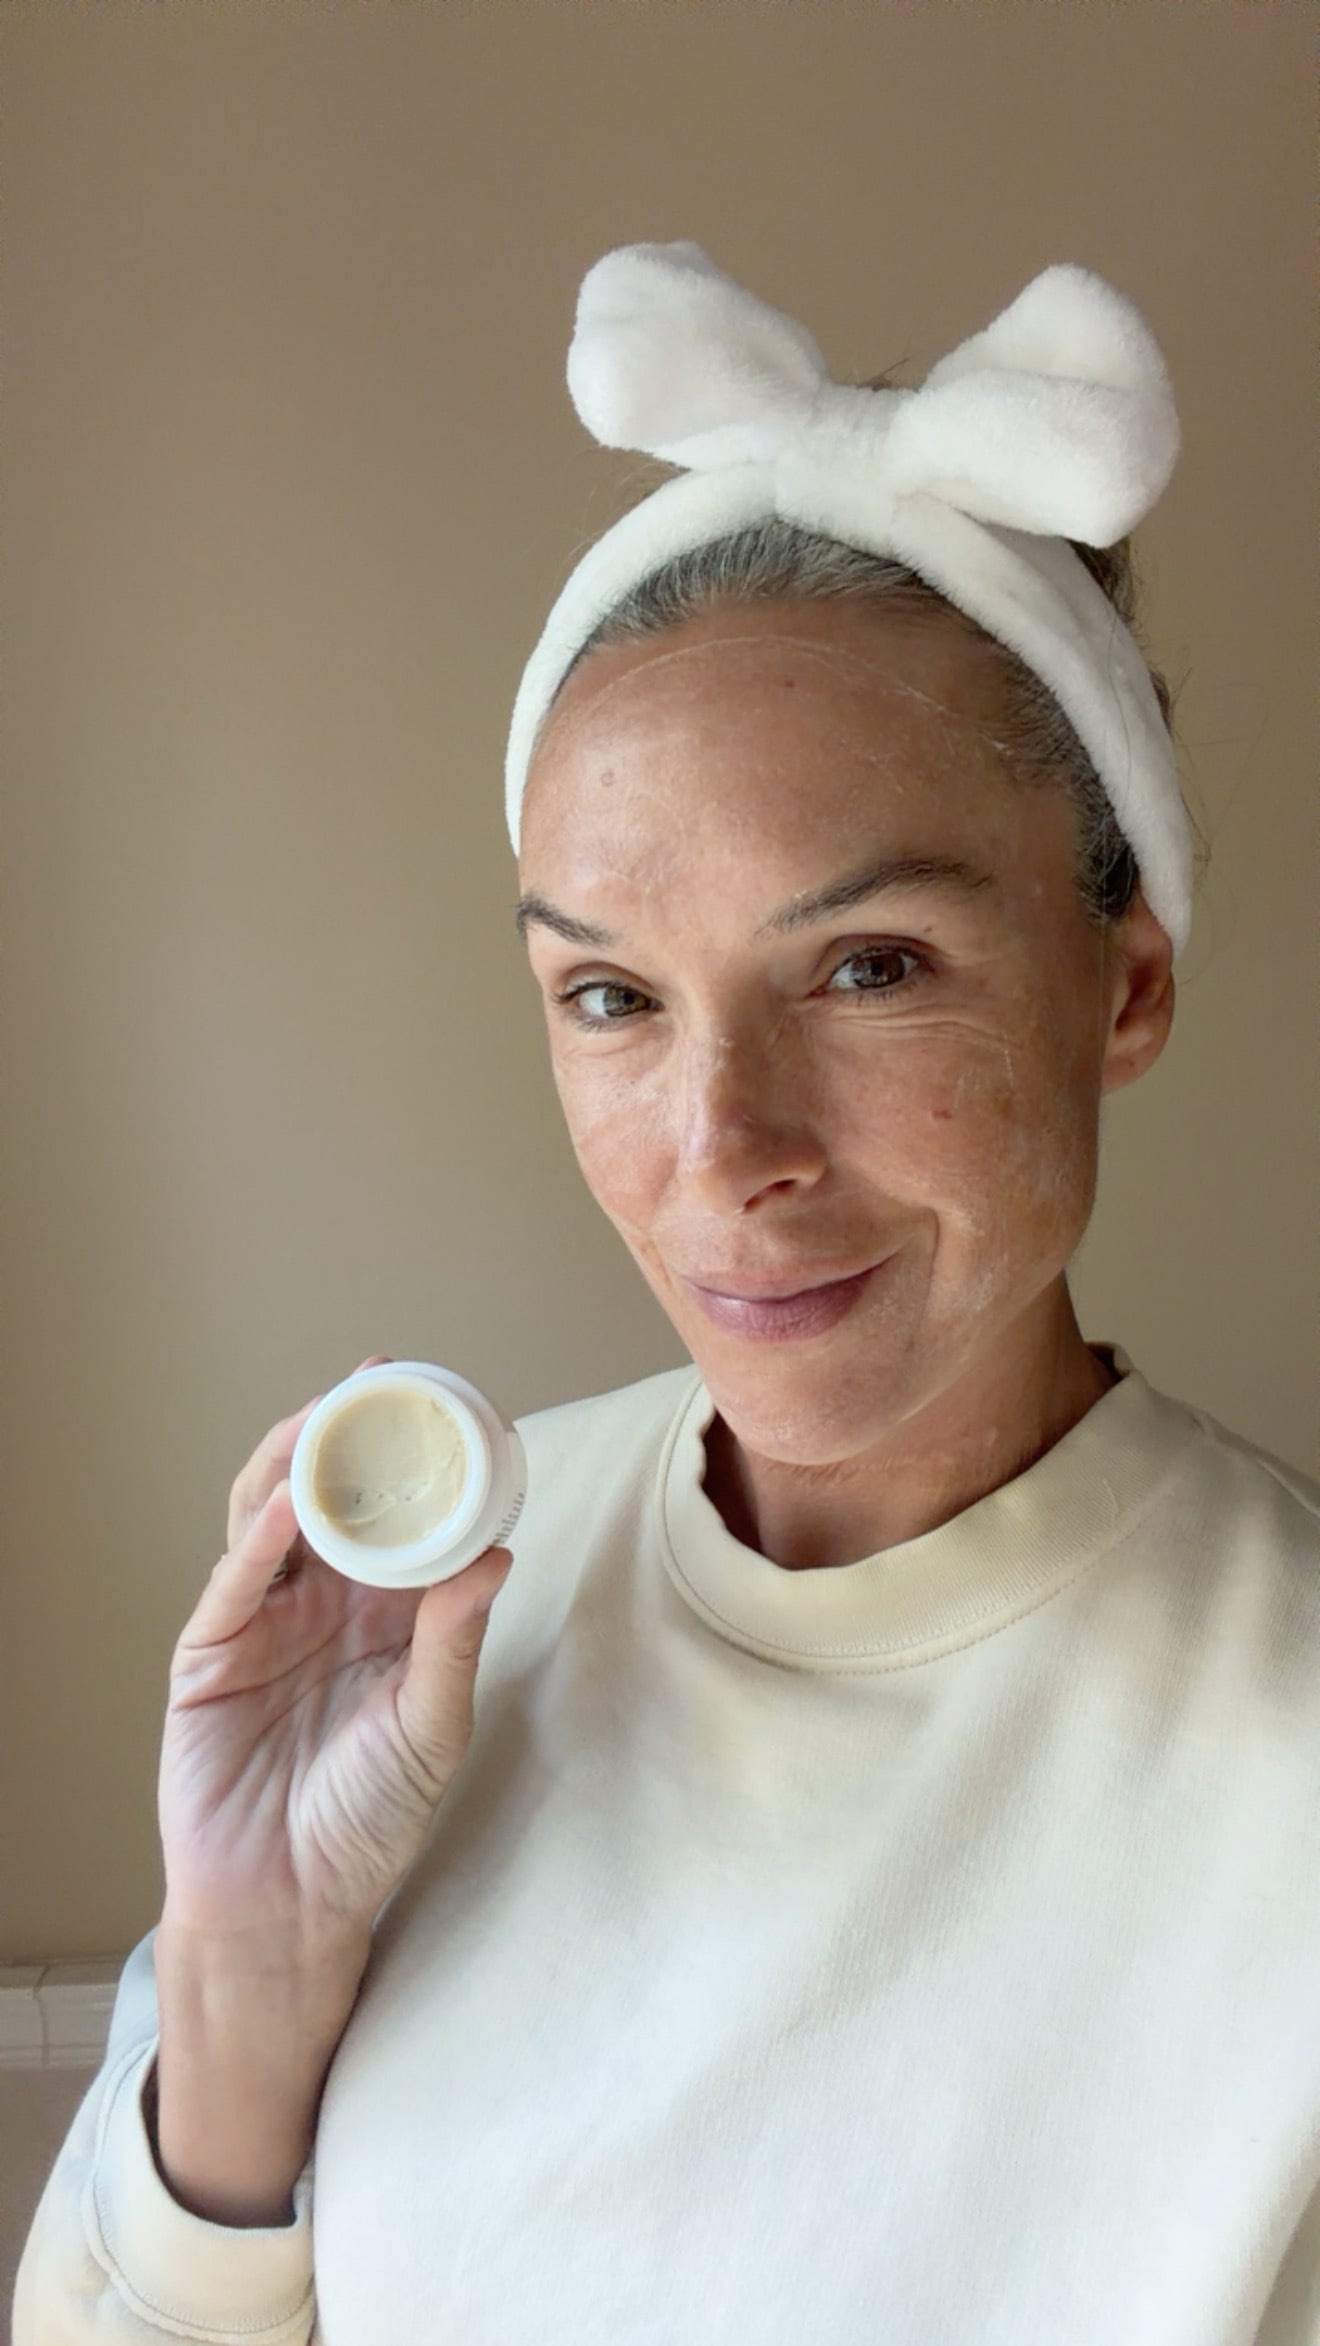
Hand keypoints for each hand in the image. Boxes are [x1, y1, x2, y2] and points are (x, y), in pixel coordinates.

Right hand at [157, 1355, 512, 1961]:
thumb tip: (499, 1556)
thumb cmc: (366, 1824)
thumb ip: (455, 1642)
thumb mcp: (431, 1729)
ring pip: (271, 1519)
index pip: (399, 1520)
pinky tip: (288, 1499)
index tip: (448, 1409)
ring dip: (297, 1462)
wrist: (287, 1906)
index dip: (417, 1465)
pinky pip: (236, 1581)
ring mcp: (262, 1624)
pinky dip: (260, 1535)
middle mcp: (322, 1606)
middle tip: (379, 1382)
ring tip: (327, 1415)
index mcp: (383, 1618)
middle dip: (350, 1438)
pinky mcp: (210, 1655)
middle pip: (332, 1500)